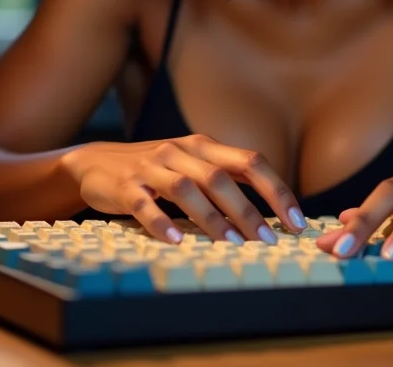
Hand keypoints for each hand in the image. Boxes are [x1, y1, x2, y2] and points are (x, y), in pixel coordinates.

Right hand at [61, 134, 306, 243]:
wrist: (97, 162)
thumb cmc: (158, 169)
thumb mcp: (193, 164)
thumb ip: (226, 179)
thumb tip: (271, 210)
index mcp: (204, 147)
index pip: (250, 161)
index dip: (275, 190)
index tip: (295, 221)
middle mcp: (181, 152)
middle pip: (220, 178)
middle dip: (247, 211)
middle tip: (266, 241)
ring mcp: (152, 167)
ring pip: (186, 190)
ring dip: (212, 219)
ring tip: (231, 246)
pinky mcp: (126, 187)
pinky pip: (146, 205)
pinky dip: (162, 223)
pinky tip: (177, 241)